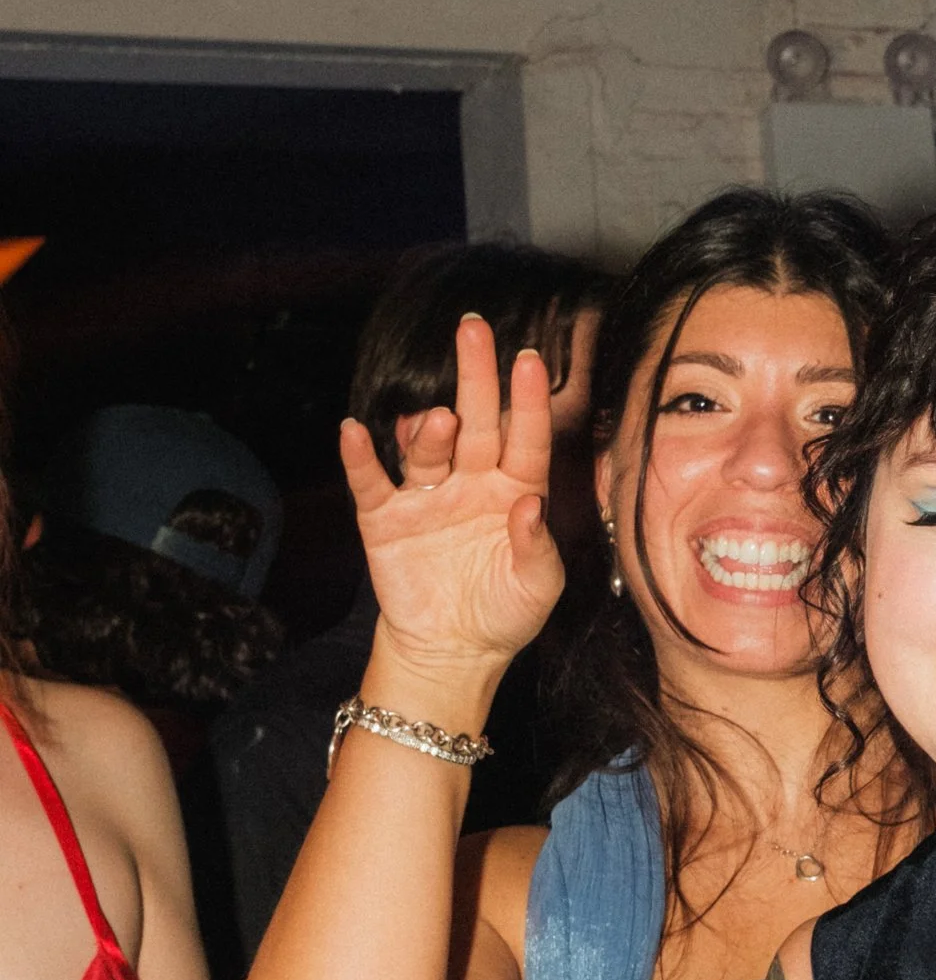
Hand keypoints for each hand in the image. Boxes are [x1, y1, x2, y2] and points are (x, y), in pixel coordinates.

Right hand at [342, 312, 562, 691]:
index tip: (529, 358)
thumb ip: (536, 545)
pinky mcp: (386, 519)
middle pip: (474, 422)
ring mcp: (427, 496)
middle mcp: (471, 482)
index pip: (525, 438)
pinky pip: (371, 483)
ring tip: (438, 418)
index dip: (527, 401)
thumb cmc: (505, 612)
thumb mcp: (537, 586)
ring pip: (427, 451)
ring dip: (428, 432)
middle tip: (473, 328)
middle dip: (475, 376)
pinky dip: (361, 458)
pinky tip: (354, 432)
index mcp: (514, 490)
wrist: (453, 651)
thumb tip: (531, 503)